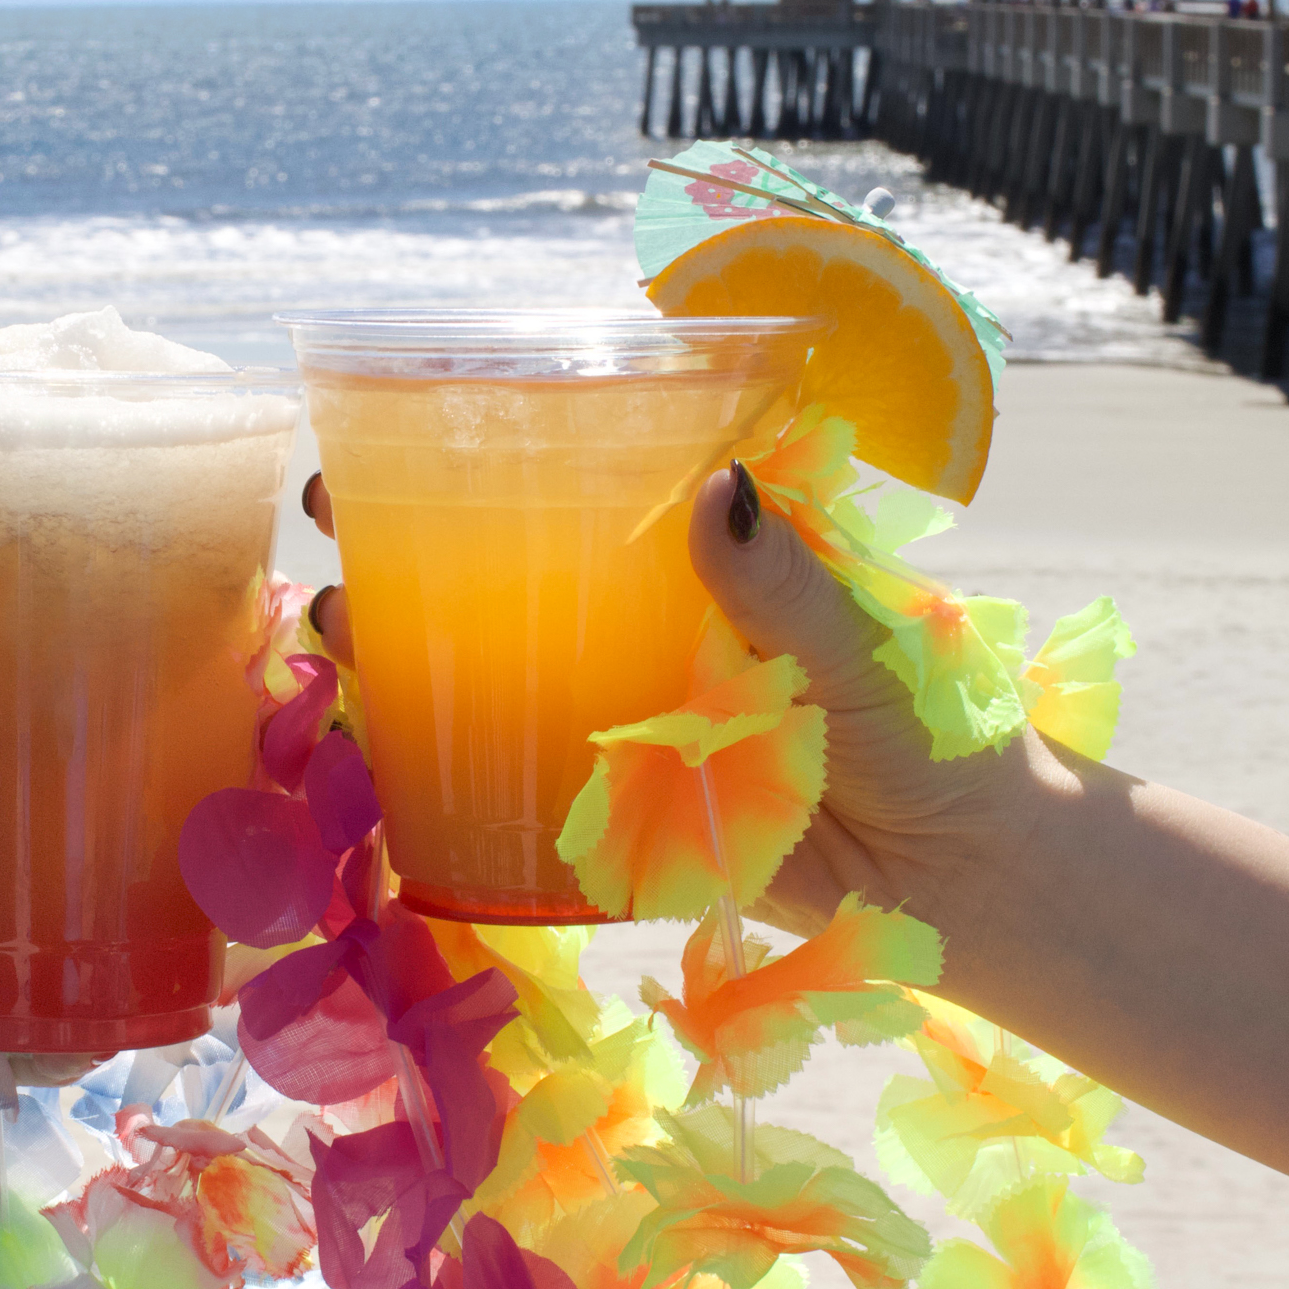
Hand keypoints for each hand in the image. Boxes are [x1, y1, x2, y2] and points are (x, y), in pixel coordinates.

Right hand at [299, 465, 1045, 945]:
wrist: (960, 873)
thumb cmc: (929, 730)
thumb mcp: (856, 641)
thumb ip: (784, 579)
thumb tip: (718, 489)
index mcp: (698, 561)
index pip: (579, 480)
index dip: (482, 447)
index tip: (399, 415)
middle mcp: (640, 628)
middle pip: (500, 571)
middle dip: (399, 539)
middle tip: (328, 513)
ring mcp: (616, 718)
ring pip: (482, 671)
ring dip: (394, 648)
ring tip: (329, 625)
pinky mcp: (611, 814)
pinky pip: (506, 780)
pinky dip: (430, 763)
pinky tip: (365, 745)